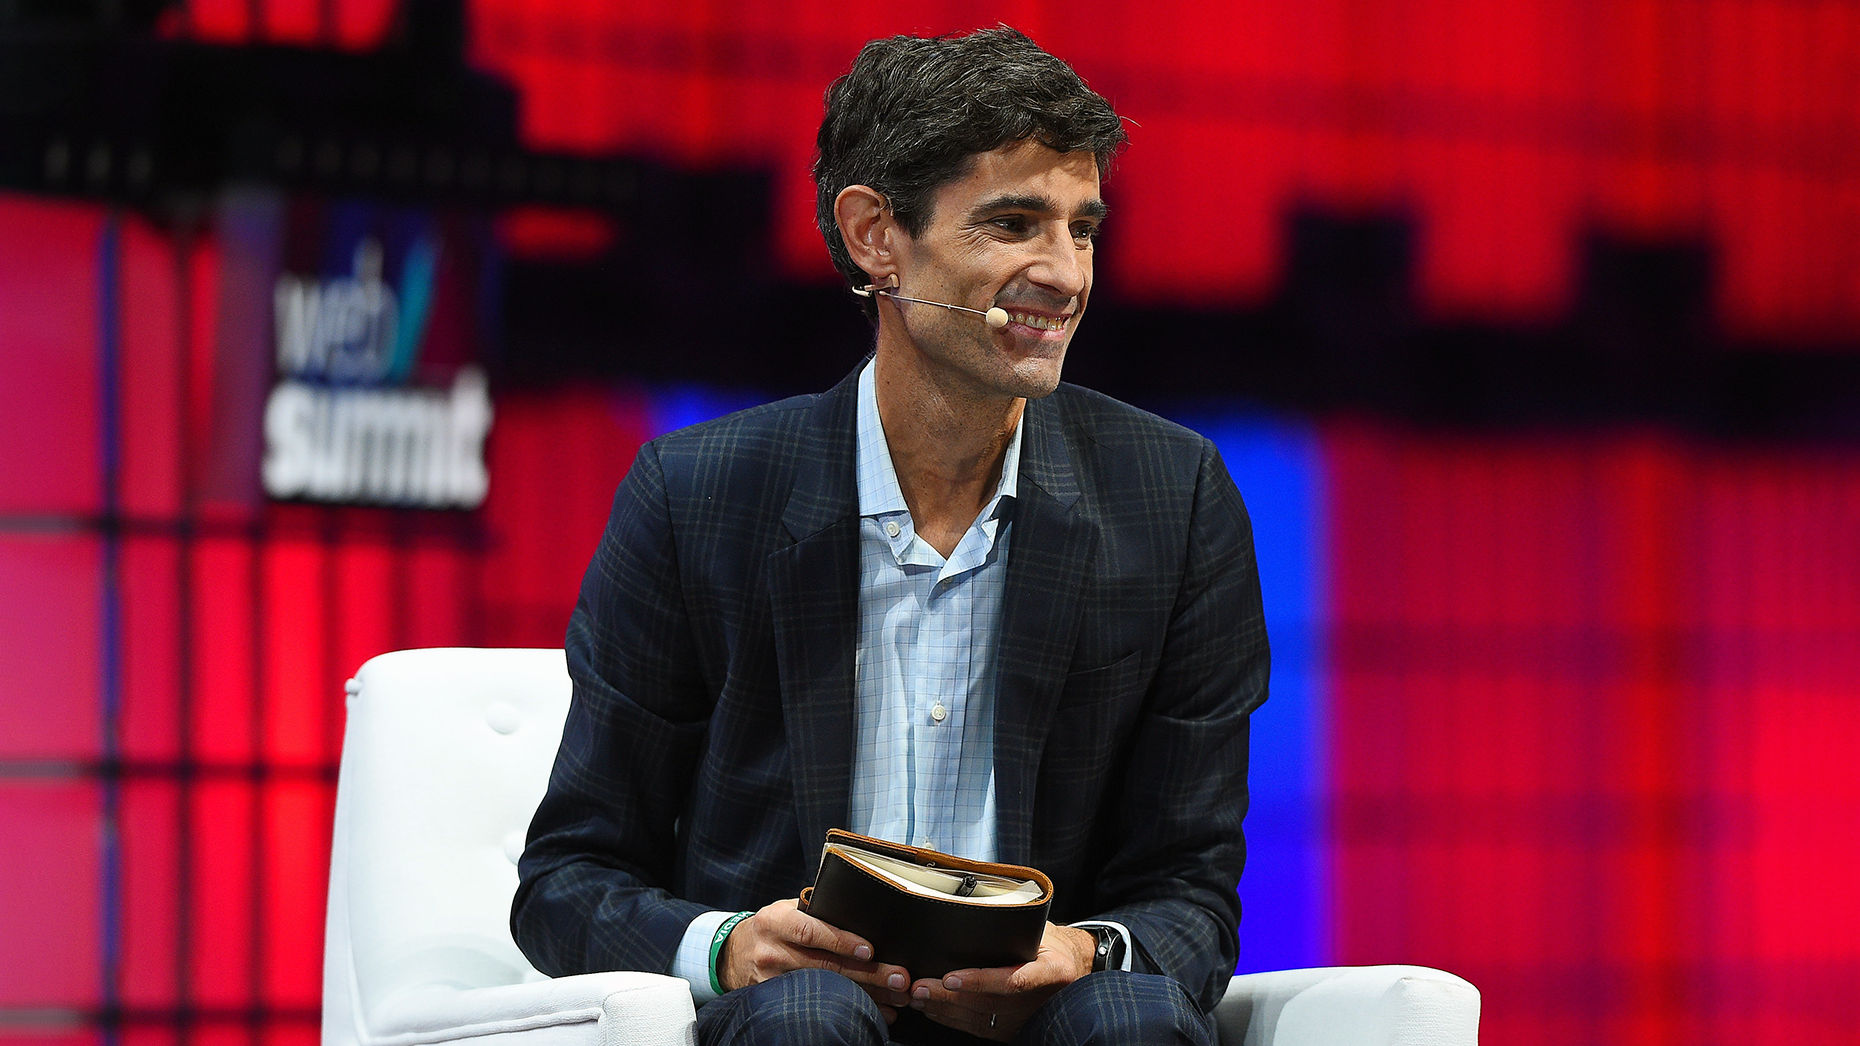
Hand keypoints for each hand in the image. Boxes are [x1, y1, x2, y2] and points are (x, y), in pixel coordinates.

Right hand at [717, 899, 913, 1021]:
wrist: (732, 954)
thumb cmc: (772, 927)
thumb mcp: (786, 909)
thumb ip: (817, 910)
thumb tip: (862, 911)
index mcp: (776, 921)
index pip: (811, 931)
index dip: (841, 941)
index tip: (870, 949)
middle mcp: (772, 952)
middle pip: (825, 966)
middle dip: (868, 973)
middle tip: (900, 977)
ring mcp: (772, 981)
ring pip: (826, 989)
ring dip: (867, 994)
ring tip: (897, 997)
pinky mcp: (776, 1002)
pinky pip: (819, 1006)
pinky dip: (850, 1008)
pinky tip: (876, 1011)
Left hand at [908, 923, 1096, 1040]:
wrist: (1073, 968)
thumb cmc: (1053, 943)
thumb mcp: (1042, 929)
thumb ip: (1015, 928)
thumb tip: (975, 912)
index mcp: (1052, 972)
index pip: (1013, 981)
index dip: (980, 981)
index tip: (951, 977)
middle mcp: (1040, 1001)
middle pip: (988, 1003)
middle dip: (948, 997)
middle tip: (918, 986)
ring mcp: (1026, 1019)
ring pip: (979, 1019)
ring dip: (944, 1009)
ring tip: (917, 996)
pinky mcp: (1014, 1029)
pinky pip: (979, 1028)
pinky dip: (952, 1019)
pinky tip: (933, 1009)